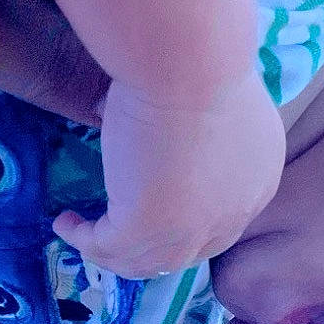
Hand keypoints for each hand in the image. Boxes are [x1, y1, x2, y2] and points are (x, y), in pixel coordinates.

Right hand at [53, 69, 284, 279]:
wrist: (188, 61)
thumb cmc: (203, 61)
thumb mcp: (212, 103)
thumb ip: (198, 130)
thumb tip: (160, 124)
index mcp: (258, 181)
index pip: (222, 224)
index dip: (185, 226)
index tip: (149, 209)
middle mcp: (232, 215)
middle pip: (186, 252)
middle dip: (146, 249)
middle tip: (110, 231)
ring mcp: (192, 229)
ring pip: (147, 262)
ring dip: (110, 251)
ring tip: (82, 230)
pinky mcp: (147, 229)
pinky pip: (108, 249)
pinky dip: (82, 239)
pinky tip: (65, 221)